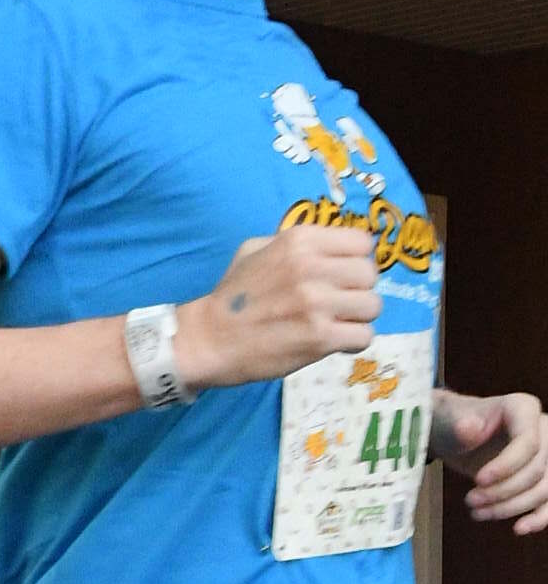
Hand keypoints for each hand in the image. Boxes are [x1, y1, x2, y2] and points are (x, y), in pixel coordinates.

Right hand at [181, 223, 380, 388]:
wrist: (209, 339)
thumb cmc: (232, 296)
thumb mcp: (255, 250)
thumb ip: (296, 244)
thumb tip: (332, 246)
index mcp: (299, 241)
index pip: (362, 242)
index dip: (355, 259)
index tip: (341, 275)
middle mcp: (311, 267)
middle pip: (370, 274)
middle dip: (357, 290)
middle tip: (338, 303)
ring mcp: (317, 304)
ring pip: (372, 306)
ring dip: (357, 318)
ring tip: (336, 323)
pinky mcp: (320, 338)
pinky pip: (364, 336)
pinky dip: (352, 342)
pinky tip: (334, 342)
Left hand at [437, 388, 547, 533]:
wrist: (454, 434)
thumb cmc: (453, 424)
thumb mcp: (450, 422)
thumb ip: (460, 426)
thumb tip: (468, 428)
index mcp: (523, 408)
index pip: (528, 443)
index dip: (507, 467)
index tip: (479, 480)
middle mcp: (544, 429)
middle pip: (537, 470)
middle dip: (503, 491)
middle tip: (470, 500)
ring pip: (545, 488)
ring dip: (512, 507)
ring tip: (478, 513)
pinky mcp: (544, 476)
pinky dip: (539, 518)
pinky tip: (519, 528)